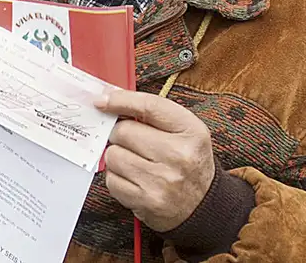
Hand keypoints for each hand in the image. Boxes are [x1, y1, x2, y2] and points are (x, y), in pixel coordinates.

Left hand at [95, 90, 215, 231]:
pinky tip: (134, 179)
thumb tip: (108, 100)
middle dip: (120, 134)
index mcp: (191, 132)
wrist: (203, 205)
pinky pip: (111, 180)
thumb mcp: (183, 131)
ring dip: (117, 156)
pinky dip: (117, 178)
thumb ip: (151, 112)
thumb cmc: (187, 162)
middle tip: (131, 142)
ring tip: (135, 162)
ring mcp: (162, 181)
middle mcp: (179, 156)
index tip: (103, 100)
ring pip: (113, 155)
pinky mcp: (146, 201)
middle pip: (123, 131)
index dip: (120, 100)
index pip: (148, 106)